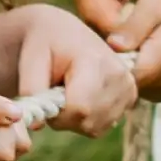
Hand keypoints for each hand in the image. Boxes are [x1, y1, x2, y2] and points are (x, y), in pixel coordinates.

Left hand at [13, 5, 136, 137]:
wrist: (64, 32)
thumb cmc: (44, 44)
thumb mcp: (30, 59)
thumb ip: (31, 90)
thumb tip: (37, 125)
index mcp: (95, 60)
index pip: (80, 108)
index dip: (57, 115)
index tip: (46, 101)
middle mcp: (119, 74)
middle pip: (89, 121)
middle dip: (64, 118)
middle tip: (54, 96)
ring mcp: (128, 87)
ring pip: (96, 127)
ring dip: (74, 120)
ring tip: (66, 94)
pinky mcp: (130, 97)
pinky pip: (103, 126)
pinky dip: (86, 120)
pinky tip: (80, 99)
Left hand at [111, 0, 160, 99]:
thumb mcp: (151, 7)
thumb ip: (132, 27)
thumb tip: (112, 45)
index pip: (125, 77)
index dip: (107, 67)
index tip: (96, 54)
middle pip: (126, 87)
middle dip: (112, 72)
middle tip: (104, 51)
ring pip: (131, 91)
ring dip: (122, 76)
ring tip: (118, 55)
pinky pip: (140, 91)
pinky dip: (132, 79)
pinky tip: (130, 62)